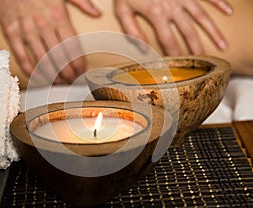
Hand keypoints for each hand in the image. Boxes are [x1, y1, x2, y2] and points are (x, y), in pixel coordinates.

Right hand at [0, 0, 99, 83]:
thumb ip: (82, 2)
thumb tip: (97, 13)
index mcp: (58, 16)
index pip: (72, 48)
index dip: (78, 63)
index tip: (81, 72)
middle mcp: (43, 25)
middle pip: (59, 58)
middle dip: (67, 74)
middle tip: (71, 81)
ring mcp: (26, 30)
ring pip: (42, 61)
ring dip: (52, 76)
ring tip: (58, 83)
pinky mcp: (11, 33)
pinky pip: (21, 57)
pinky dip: (30, 70)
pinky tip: (38, 77)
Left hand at [113, 0, 232, 54]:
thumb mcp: (122, 9)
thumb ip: (132, 30)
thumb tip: (142, 49)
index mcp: (156, 14)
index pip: (167, 41)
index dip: (173, 54)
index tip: (179, 65)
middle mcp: (172, 7)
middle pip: (188, 32)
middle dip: (197, 49)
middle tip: (204, 62)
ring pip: (202, 17)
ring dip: (213, 32)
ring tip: (223, 46)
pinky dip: (219, 3)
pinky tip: (228, 12)